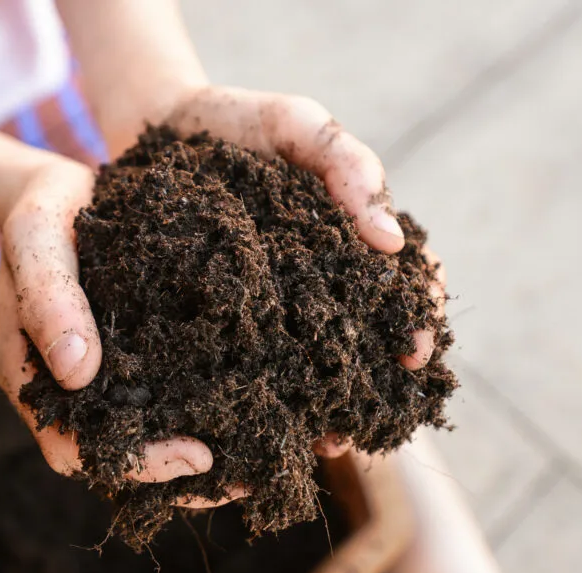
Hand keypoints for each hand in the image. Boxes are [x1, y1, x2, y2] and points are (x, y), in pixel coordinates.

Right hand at [0, 158, 234, 506]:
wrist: (62, 192)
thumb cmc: (44, 212)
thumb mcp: (37, 238)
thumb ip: (48, 298)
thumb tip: (76, 373)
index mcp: (34, 379)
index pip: (77, 450)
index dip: (137, 465)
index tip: (200, 455)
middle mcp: (72, 395)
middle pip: (123, 463)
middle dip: (185, 482)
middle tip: (252, 476)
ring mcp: (107, 383)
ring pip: (151, 443)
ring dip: (203, 463)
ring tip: (265, 459)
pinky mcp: (140, 363)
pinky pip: (172, 402)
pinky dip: (209, 416)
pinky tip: (256, 411)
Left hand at [162, 85, 448, 458]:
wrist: (160, 129)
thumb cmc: (241, 123)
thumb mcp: (301, 126)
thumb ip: (350, 167)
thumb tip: (391, 242)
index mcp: (352, 239)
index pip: (410, 285)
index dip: (421, 319)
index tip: (416, 352)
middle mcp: (320, 279)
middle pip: (364, 340)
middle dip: (373, 385)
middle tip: (369, 420)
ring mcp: (272, 299)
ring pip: (310, 362)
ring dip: (323, 404)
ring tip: (322, 440)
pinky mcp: (221, 311)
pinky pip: (248, 357)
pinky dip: (262, 391)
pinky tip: (259, 419)